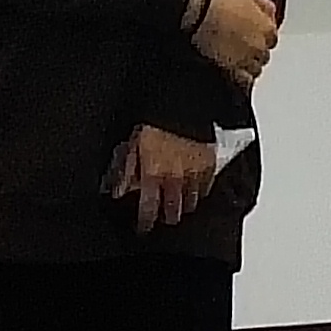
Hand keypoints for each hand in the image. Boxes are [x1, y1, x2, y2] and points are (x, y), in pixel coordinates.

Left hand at [105, 123, 219, 232]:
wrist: (183, 102)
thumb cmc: (154, 121)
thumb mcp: (131, 145)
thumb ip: (124, 171)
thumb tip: (118, 190)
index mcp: (153, 176)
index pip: (148, 211)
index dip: (145, 224)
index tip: (143, 228)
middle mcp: (176, 179)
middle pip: (173, 211)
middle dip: (167, 217)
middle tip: (163, 217)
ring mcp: (196, 173)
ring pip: (192, 202)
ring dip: (184, 204)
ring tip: (179, 204)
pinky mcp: (212, 164)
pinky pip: (208, 186)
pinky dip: (201, 190)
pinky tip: (197, 189)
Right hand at [186, 0, 279, 83]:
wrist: (198, 11)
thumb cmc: (217, 0)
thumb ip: (264, 7)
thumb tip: (271, 14)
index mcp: (267, 27)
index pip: (272, 38)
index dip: (260, 37)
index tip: (252, 36)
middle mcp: (260, 46)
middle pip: (263, 55)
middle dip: (254, 51)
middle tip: (241, 47)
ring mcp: (245, 60)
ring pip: (255, 69)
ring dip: (248, 65)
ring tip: (235, 59)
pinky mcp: (230, 71)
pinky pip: (243, 82)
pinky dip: (241, 79)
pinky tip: (233, 73)